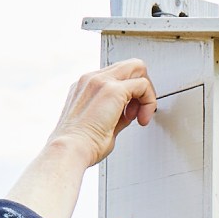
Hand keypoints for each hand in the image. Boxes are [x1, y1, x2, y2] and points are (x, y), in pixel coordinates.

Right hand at [4, 62, 157, 217]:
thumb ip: (115, 113)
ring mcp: (100, 81)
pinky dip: (149, 101)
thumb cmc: (79, 146)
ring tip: (139, 116)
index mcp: (83, 86)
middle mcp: (90, 79)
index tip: (129, 115)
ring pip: (137, 68)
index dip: (129, 94)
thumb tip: (130, 112)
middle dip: (141, 87)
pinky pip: (143, 84)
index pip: (115, 76)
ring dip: (145, 92)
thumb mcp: (98, 124)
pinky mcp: (113, 90)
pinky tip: (141, 118)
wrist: (69, 151)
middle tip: (139, 110)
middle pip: (128, 66)